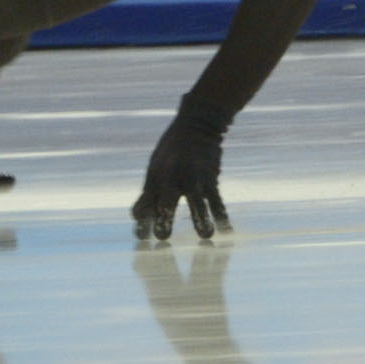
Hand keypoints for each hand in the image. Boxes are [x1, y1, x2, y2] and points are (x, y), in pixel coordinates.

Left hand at [132, 97, 232, 243]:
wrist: (195, 126)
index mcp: (154, 179)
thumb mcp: (155, 167)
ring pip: (196, 201)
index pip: (144, 204)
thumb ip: (151, 191)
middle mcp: (171, 179)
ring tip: (205, 235)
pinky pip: (216, 199)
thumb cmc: (171, 150)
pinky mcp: (209, 177)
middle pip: (165, 203)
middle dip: (164, 220)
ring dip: (201, 219)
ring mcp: (192, 177)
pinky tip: (225, 229)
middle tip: (162, 237)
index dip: (141, 221)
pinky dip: (220, 214)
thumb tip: (139, 216)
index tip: (141, 237)